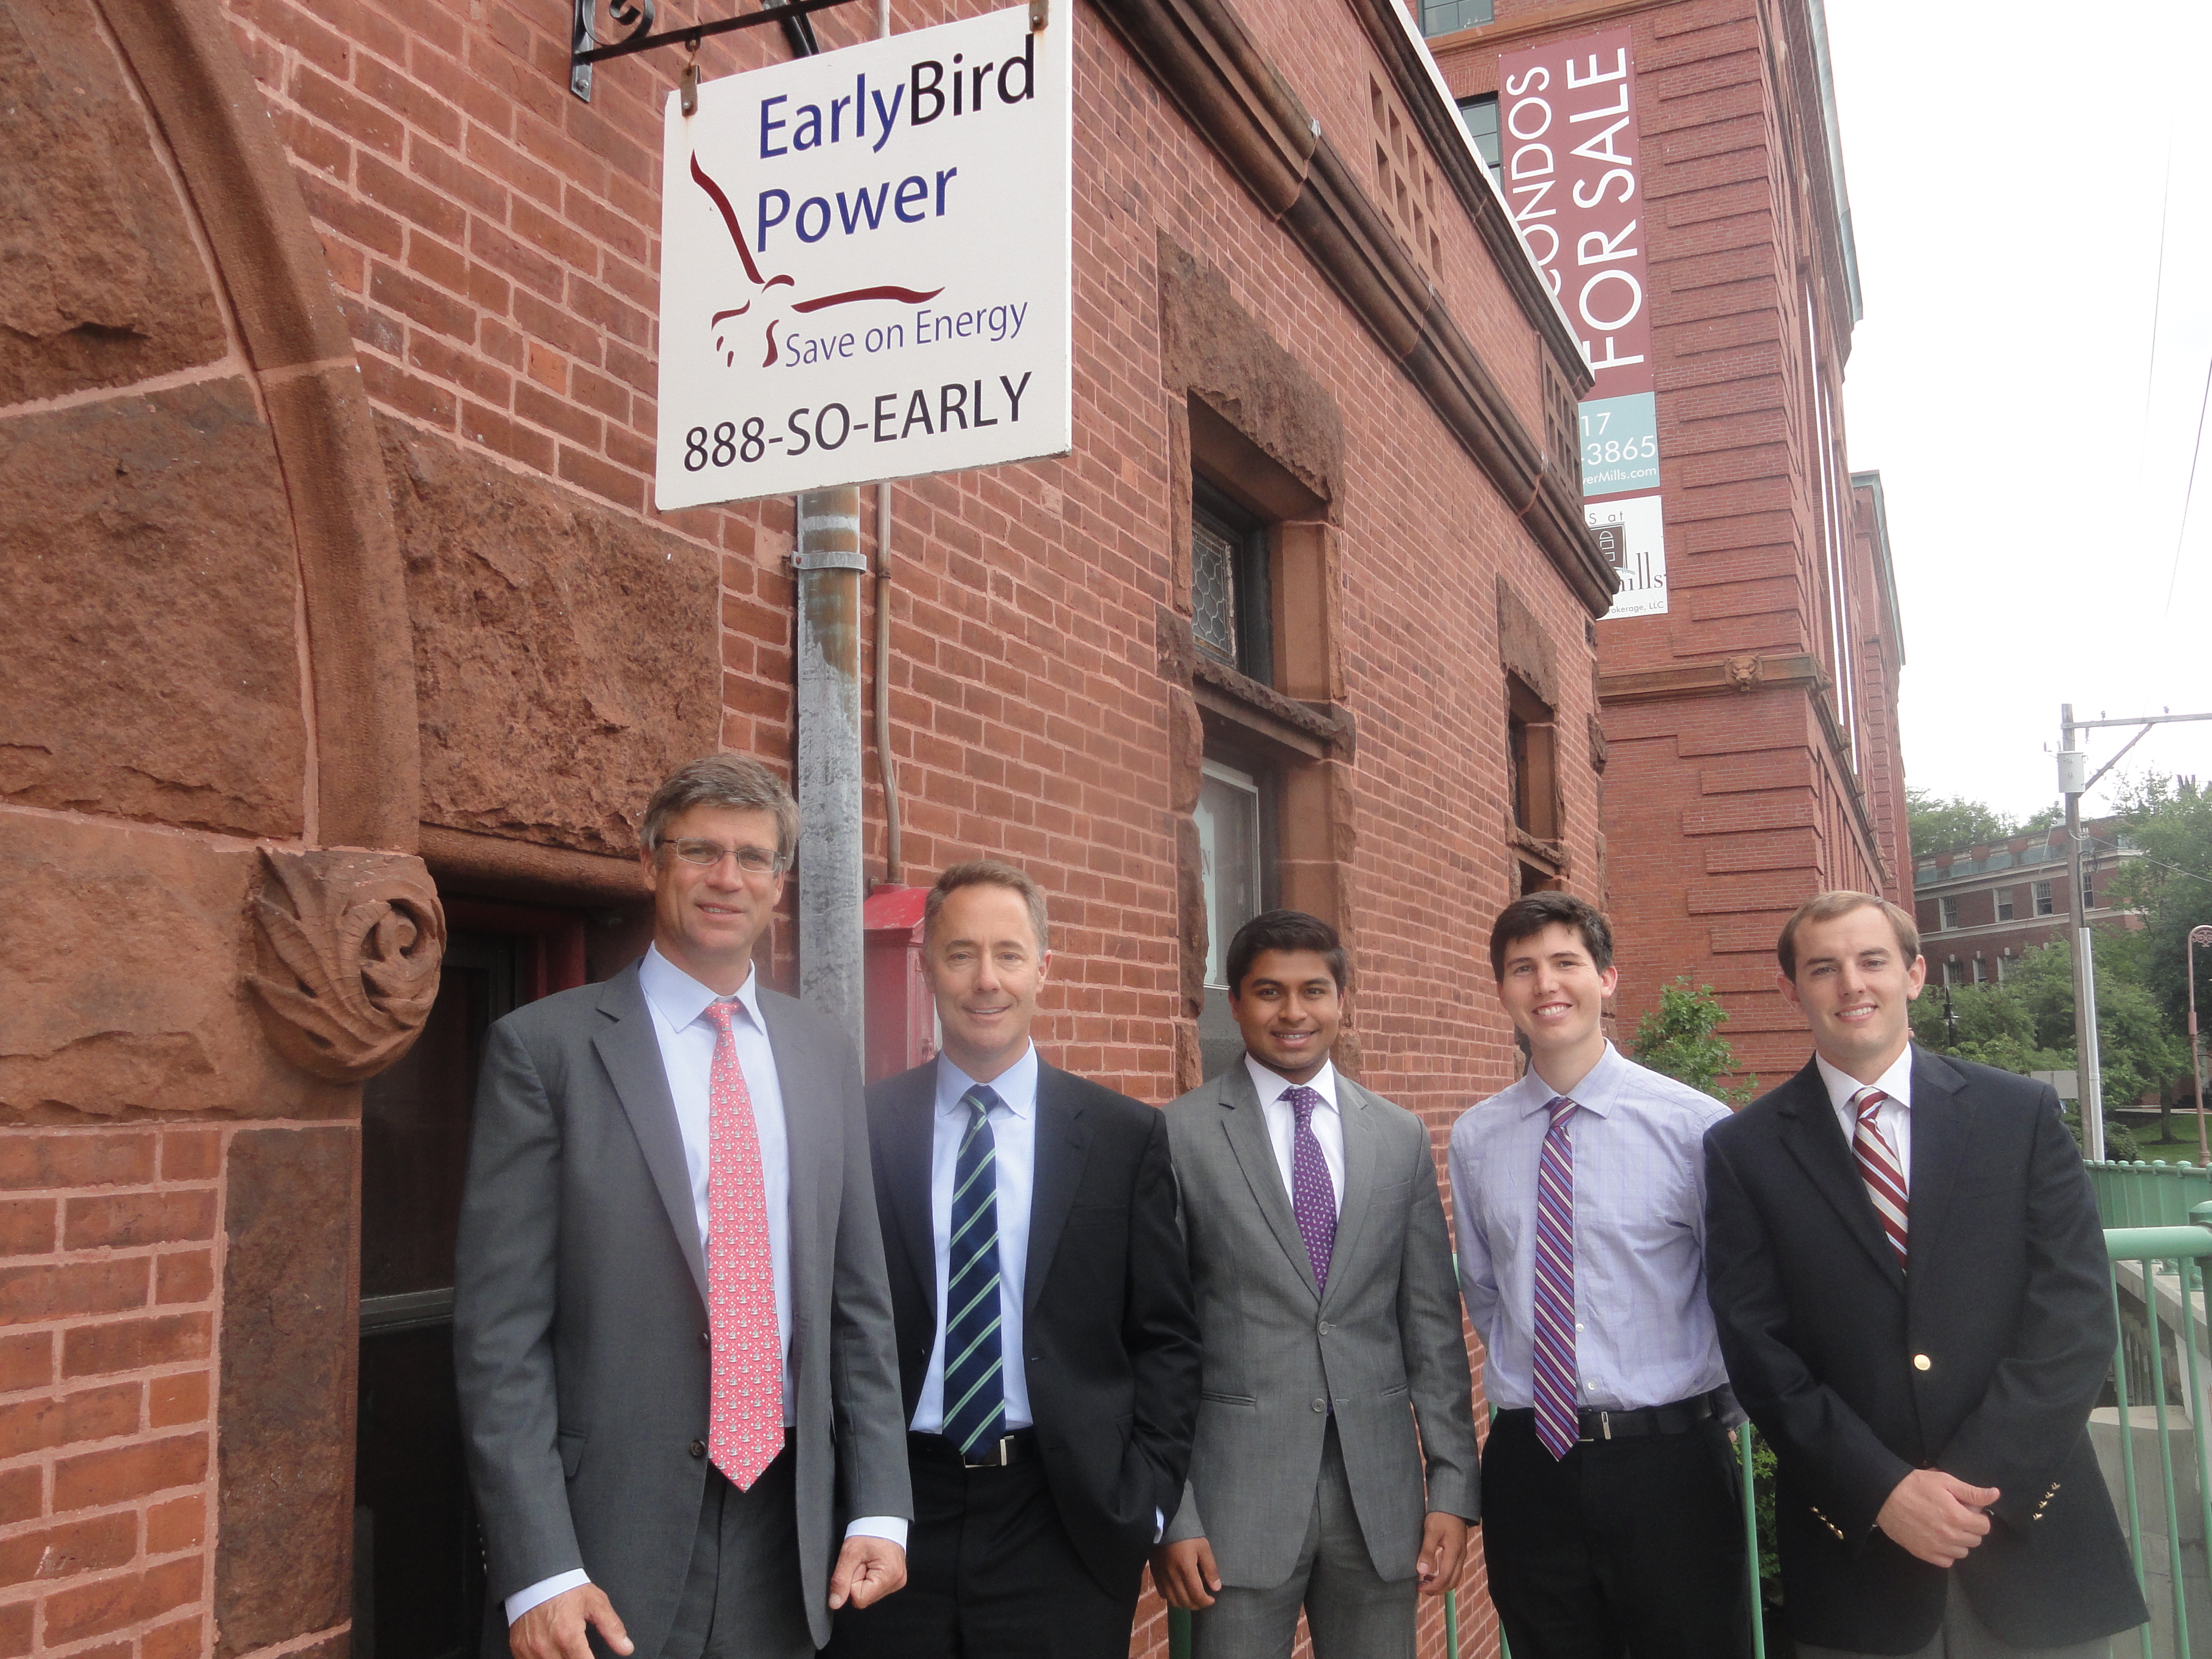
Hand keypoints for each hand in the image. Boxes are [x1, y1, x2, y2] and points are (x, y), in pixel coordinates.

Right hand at [509, 1585, 631, 1658]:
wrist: (537, 1575)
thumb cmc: (565, 1587)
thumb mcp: (595, 1603)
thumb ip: (612, 1628)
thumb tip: (626, 1647)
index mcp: (568, 1636)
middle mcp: (546, 1646)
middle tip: (580, 1651)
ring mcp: (530, 1650)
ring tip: (567, 1651)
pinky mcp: (518, 1649)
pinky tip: (552, 1652)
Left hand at [828, 1535, 906, 1609]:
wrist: (882, 1519)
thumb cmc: (869, 1530)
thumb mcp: (849, 1553)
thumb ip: (840, 1580)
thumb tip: (835, 1603)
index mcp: (888, 1576)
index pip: (859, 1599)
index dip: (851, 1583)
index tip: (856, 1566)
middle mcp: (897, 1581)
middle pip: (865, 1597)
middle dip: (858, 1581)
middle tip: (862, 1562)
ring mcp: (897, 1581)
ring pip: (870, 1593)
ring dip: (864, 1579)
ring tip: (868, 1561)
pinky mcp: (896, 1579)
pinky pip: (876, 1587)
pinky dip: (870, 1577)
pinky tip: (873, 1564)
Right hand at [1149, 1538, 1220, 1609]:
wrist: (1164, 1524)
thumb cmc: (1187, 1534)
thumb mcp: (1203, 1547)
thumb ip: (1210, 1568)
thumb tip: (1216, 1588)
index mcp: (1186, 1569)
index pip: (1196, 1595)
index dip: (1206, 1601)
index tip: (1212, 1599)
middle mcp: (1172, 1577)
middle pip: (1185, 1601)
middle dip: (1197, 1604)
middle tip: (1204, 1599)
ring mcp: (1162, 1577)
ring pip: (1173, 1601)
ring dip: (1185, 1603)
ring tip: (1193, 1597)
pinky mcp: (1155, 1575)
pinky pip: (1163, 1594)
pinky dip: (1173, 1598)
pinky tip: (1179, 1592)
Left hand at [1415, 1512, 1467, 1595]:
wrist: (1452, 1504)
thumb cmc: (1441, 1516)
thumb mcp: (1431, 1531)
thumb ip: (1427, 1551)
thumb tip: (1421, 1571)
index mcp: (1454, 1552)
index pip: (1445, 1578)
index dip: (1433, 1586)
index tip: (1419, 1588)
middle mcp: (1460, 1556)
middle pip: (1452, 1582)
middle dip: (1437, 1589)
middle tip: (1421, 1589)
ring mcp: (1461, 1555)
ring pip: (1454, 1578)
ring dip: (1441, 1585)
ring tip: (1425, 1583)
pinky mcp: (1459, 1552)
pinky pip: (1454, 1571)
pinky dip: (1444, 1577)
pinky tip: (1432, 1574)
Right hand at [1876, 1468, 1999, 1566]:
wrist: (1884, 1495)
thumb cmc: (1916, 1485)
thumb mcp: (1944, 1481)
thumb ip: (1971, 1492)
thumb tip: (1996, 1495)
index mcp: (1958, 1517)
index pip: (1984, 1526)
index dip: (1978, 1516)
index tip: (1966, 1509)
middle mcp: (1950, 1536)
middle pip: (1975, 1540)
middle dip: (1970, 1528)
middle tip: (1955, 1516)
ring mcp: (1937, 1547)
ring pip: (1963, 1552)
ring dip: (1959, 1541)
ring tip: (1945, 1527)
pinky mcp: (1924, 1554)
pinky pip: (1947, 1561)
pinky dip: (1946, 1553)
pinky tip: (1937, 1539)